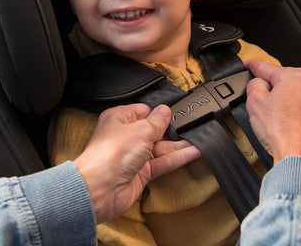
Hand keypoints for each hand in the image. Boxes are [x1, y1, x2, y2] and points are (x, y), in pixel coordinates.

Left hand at [73, 103, 199, 222]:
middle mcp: (127, 135)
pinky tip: (194, 151)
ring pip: (161, 147)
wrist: (100, 189)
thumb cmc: (112, 154)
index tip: (177, 112)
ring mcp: (134, 155)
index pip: (145, 111)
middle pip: (155, 129)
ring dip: (180, 144)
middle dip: (172, 129)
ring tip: (200, 137)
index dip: (160, 112)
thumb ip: (157, 121)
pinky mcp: (141, 172)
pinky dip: (178, 157)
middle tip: (193, 124)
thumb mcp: (141, 129)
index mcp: (120, 118)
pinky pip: (163, 161)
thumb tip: (165, 111)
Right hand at [244, 60, 300, 180]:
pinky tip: (277, 124)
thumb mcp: (254, 101)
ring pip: (286, 95)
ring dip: (274, 101)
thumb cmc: (281, 130)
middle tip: (253, 100)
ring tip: (266, 118)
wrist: (299, 157)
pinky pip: (293, 107)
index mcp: (294, 76)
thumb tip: (258, 84)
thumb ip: (253, 85)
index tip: (247, 64)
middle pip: (278, 81)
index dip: (252, 66)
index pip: (266, 67)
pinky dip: (284, 112)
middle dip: (265, 88)